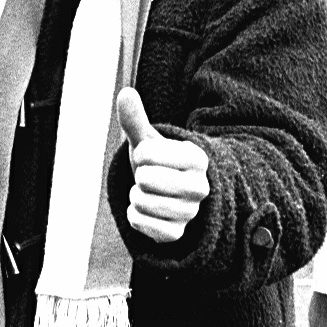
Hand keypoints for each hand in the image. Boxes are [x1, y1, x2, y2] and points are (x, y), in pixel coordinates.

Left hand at [117, 87, 209, 243]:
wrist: (167, 197)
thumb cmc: (158, 164)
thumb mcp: (148, 141)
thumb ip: (136, 119)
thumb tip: (125, 92)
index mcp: (196, 158)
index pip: (148, 152)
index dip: (140, 153)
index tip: (149, 157)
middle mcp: (200, 186)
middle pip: (146, 179)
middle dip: (139, 176)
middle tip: (149, 177)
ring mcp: (190, 212)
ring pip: (142, 202)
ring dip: (136, 196)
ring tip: (148, 193)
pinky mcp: (176, 234)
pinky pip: (140, 223)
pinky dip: (134, 216)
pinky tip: (144, 210)